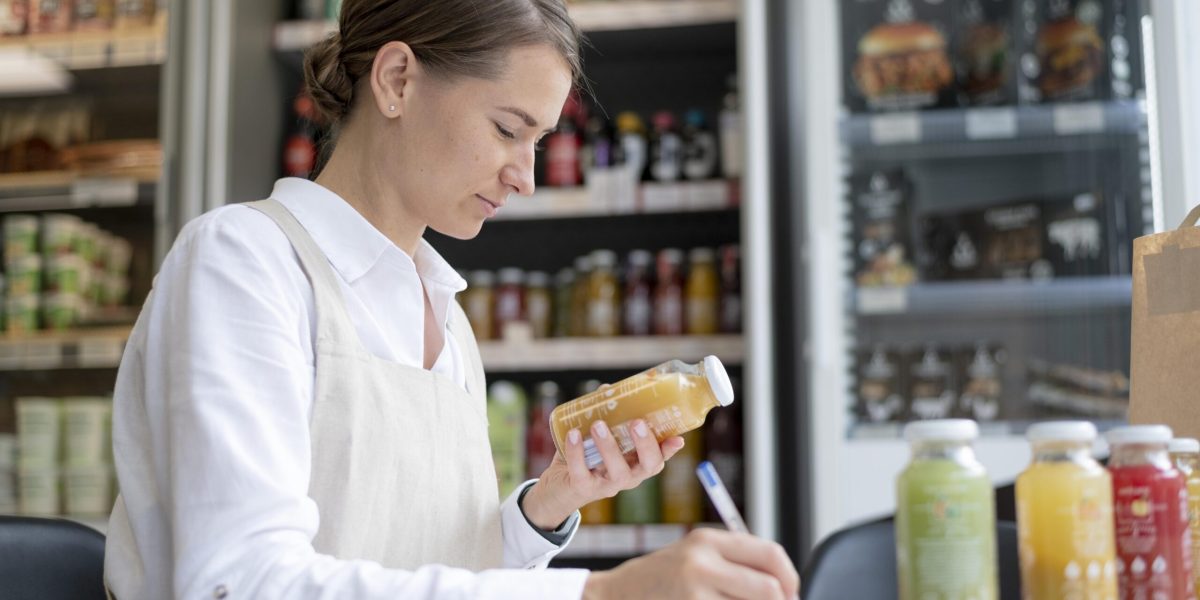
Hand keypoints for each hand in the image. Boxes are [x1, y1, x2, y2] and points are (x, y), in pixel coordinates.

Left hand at [521, 418, 683, 529]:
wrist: (558, 487)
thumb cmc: (586, 458)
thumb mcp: (601, 438)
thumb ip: (608, 416)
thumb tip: (607, 389)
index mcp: (636, 463)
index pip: (659, 457)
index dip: (669, 449)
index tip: (678, 438)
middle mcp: (628, 477)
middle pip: (648, 466)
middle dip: (645, 444)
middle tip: (637, 422)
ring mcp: (607, 485)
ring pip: (617, 471)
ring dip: (609, 447)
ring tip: (598, 425)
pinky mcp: (583, 487)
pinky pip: (582, 472)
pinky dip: (577, 452)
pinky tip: (573, 434)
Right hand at [583, 528, 800, 599]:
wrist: (614, 595)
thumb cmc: (663, 580)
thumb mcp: (697, 557)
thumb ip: (736, 563)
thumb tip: (785, 587)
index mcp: (709, 539)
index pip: (770, 554)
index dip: (790, 578)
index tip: (792, 594)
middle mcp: (702, 561)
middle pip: (769, 589)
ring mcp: (694, 591)